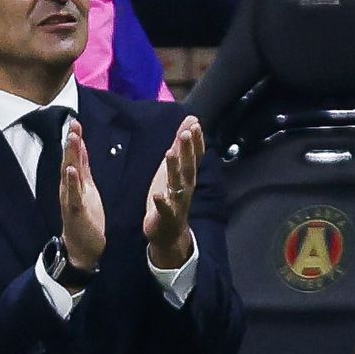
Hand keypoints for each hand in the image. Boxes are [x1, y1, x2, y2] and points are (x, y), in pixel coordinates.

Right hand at [56, 120, 107, 272]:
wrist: (82, 248)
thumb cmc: (85, 218)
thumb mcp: (87, 189)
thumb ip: (83, 168)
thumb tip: (80, 146)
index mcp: (76, 182)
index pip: (75, 157)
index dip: (75, 140)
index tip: (76, 121)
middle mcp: (69, 188)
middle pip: (69, 161)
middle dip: (71, 142)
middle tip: (73, 124)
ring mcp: (70, 199)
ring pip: (69, 174)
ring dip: (70, 156)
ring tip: (71, 138)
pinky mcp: (74, 211)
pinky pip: (72, 194)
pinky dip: (70, 182)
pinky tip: (70, 170)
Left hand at [143, 116, 203, 269]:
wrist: (170, 233)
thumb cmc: (172, 197)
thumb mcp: (176, 170)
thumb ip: (183, 147)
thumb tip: (191, 120)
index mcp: (187, 176)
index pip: (195, 156)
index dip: (196, 141)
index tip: (195, 124)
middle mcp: (186, 187)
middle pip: (188, 166)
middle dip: (187, 150)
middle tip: (186, 133)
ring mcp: (177, 202)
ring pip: (177, 184)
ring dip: (174, 169)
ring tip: (169, 153)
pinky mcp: (166, 216)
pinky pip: (165, 209)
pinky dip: (162, 202)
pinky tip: (157, 195)